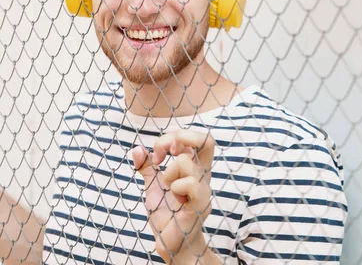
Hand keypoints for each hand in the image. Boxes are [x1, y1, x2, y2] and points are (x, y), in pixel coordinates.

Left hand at [132, 130, 215, 263]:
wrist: (170, 242)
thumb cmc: (167, 215)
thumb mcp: (153, 186)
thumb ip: (147, 167)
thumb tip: (136, 149)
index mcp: (194, 168)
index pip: (194, 138)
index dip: (171, 138)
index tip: (156, 155)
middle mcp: (202, 175)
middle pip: (207, 140)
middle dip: (181, 137)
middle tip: (167, 152)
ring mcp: (203, 188)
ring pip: (185, 161)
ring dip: (167, 174)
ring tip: (169, 190)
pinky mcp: (200, 204)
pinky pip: (188, 184)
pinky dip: (175, 187)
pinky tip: (176, 199)